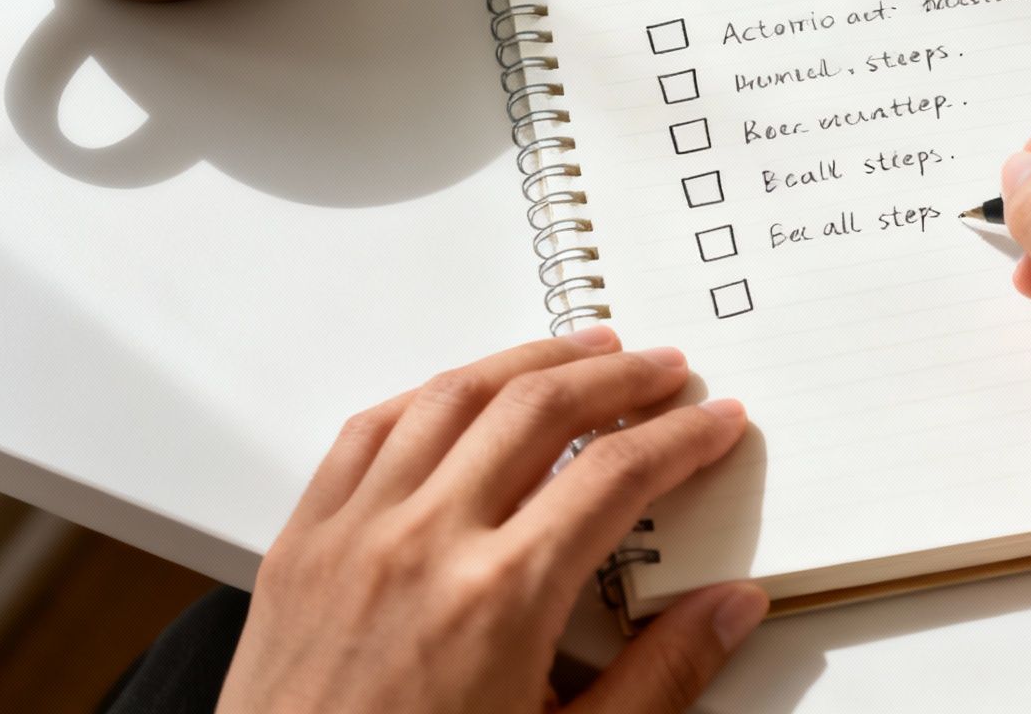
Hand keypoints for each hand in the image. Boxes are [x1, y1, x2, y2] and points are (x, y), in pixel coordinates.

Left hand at [218, 328, 766, 713]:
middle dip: (617, 377)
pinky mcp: (301, 542)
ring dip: (528, 360)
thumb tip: (729, 609)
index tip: (715, 422)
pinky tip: (462, 390)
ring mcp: (354, 533)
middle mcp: (424, 544)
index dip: (683, 437)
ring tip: (580, 351)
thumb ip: (660, 678)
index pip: (617, 476)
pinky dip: (429, 393)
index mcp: (500, 598)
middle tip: (663, 370)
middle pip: (540, 409)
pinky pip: (367, 431)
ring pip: (453, 396)